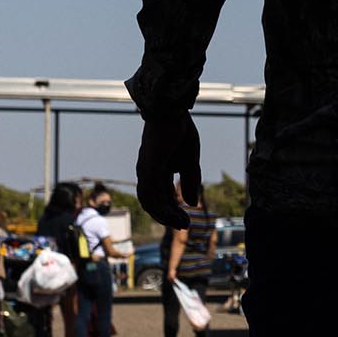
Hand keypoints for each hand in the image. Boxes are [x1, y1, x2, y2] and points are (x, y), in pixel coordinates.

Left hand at [136, 112, 201, 230]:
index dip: (174, 210)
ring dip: (164, 216)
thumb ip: (190, 181)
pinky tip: (174, 214)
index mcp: (157, 170)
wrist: (172, 110)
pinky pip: (150, 195)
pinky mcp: (147, 169)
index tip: (187, 220)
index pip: (162, 196)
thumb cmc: (179, 130)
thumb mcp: (190, 161)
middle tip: (185, 226)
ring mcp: (145, 171)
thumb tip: (192, 204)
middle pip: (154, 203)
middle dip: (169, 217)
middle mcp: (147, 173)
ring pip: (149, 202)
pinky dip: (160, 208)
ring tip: (180, 224)